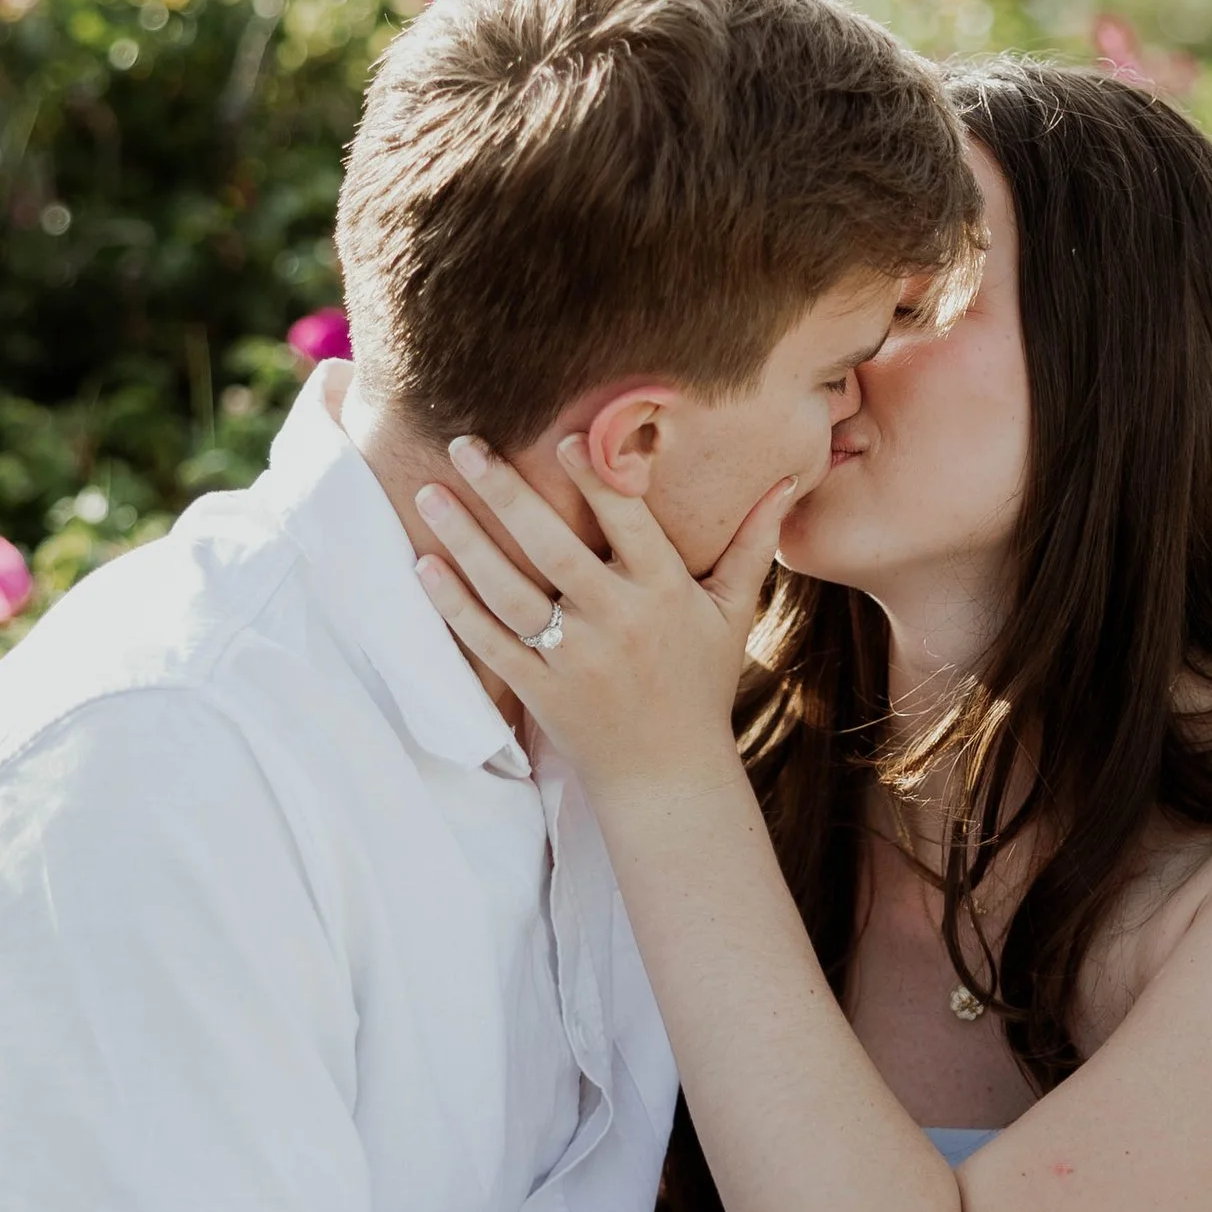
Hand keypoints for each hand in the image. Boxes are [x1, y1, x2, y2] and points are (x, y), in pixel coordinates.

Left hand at [411, 436, 794, 799]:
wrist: (669, 777)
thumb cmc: (700, 685)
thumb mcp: (732, 613)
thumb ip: (751, 544)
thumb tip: (788, 480)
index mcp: (664, 594)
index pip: (628, 522)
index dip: (596, 477)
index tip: (562, 434)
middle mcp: (617, 622)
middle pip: (553, 547)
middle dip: (506, 492)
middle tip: (463, 444)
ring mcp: (574, 659)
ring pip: (510, 590)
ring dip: (466, 539)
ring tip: (429, 492)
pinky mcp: (540, 691)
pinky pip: (489, 643)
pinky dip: (454, 606)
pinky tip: (424, 565)